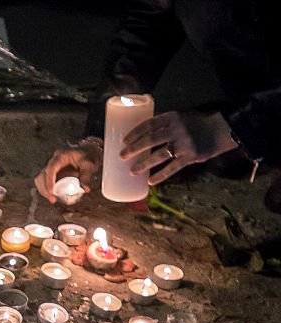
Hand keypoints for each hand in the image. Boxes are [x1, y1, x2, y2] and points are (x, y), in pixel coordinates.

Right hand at [34, 141, 101, 202]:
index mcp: (60, 156)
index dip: (49, 180)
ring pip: (40, 179)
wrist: (86, 153)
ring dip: (44, 190)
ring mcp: (50, 167)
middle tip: (53, 200)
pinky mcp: (50, 173)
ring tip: (53, 199)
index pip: (51, 168)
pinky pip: (43, 182)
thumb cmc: (88, 157)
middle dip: (45, 189)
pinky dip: (46, 190)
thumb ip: (87, 176)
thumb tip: (86, 189)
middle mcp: (52, 161)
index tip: (51, 191)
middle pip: (42, 175)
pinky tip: (53, 196)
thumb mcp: (89, 165)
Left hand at [120, 111, 237, 185]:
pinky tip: (150, 182)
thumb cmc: (198, 124)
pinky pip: (172, 168)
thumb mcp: (182, 117)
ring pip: (159, 155)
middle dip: (134, 148)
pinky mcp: (191, 156)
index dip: (135, 133)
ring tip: (132, 171)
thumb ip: (166, 125)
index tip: (124, 140)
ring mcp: (184, 144)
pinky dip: (160, 176)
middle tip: (122, 156)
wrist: (222, 130)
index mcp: (173, 117)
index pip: (149, 124)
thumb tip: (143, 136)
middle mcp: (177, 129)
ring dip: (144, 164)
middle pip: (150, 139)